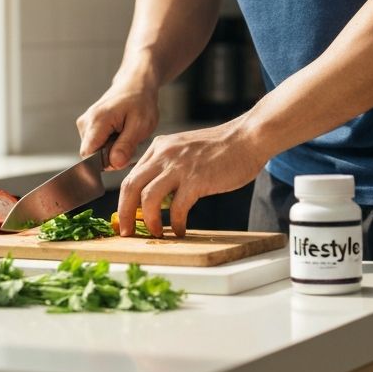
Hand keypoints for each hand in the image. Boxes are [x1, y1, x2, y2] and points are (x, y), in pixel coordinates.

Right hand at [76, 75, 158, 169]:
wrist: (136, 84)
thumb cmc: (140, 101)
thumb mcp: (140, 125)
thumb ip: (126, 146)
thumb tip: (114, 164)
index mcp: (97, 121)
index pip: (88, 156)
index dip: (104, 163)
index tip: (121, 157)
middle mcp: (86, 122)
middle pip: (92, 155)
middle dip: (111, 156)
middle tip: (129, 144)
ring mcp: (85, 123)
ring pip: (94, 150)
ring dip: (111, 150)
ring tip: (125, 136)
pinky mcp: (88, 125)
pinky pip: (96, 144)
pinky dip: (109, 143)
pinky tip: (120, 134)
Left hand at [117, 118, 268, 237]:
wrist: (247, 138)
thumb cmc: (221, 147)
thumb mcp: (185, 149)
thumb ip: (168, 166)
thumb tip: (157, 195)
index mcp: (160, 147)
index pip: (131, 175)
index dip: (125, 200)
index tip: (126, 217)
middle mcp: (164, 154)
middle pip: (131, 186)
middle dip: (125, 213)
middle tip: (126, 231)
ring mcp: (179, 166)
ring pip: (148, 198)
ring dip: (149, 221)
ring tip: (156, 233)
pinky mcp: (196, 179)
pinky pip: (177, 208)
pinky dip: (176, 223)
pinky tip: (180, 230)